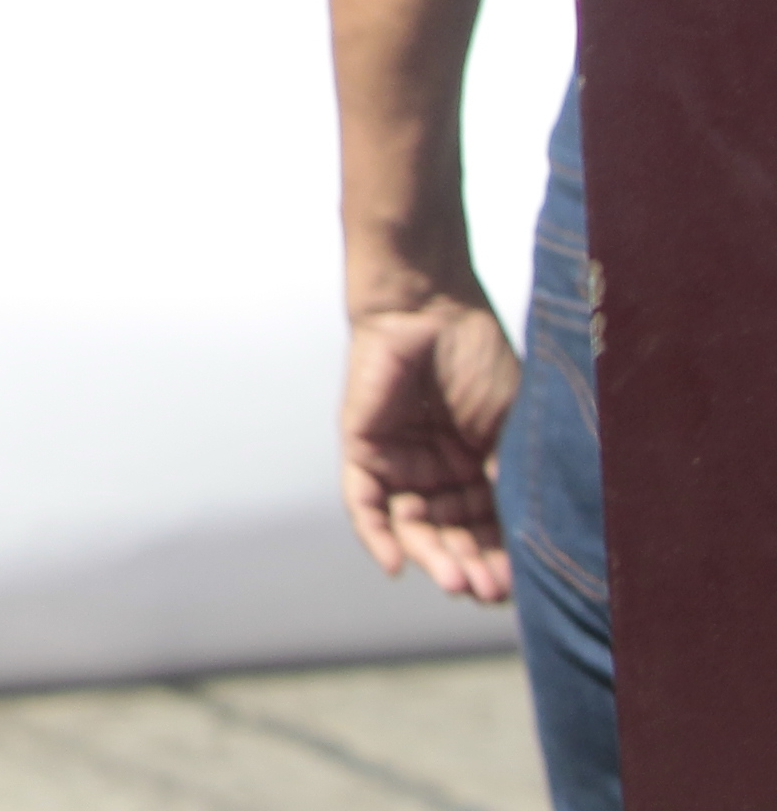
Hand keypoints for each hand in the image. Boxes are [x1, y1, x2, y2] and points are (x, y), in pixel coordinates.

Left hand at [340, 293, 522, 601]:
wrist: (431, 305)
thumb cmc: (479, 357)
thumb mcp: (511, 428)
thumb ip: (511, 480)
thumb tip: (534, 545)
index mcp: (482, 468)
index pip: (492, 529)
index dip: (504, 560)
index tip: (522, 587)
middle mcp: (441, 473)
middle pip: (452, 536)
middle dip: (470, 566)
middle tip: (487, 592)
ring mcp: (402, 463)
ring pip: (412, 527)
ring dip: (434, 558)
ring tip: (458, 581)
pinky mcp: (363, 448)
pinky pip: (364, 503)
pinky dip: (377, 535)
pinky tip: (398, 566)